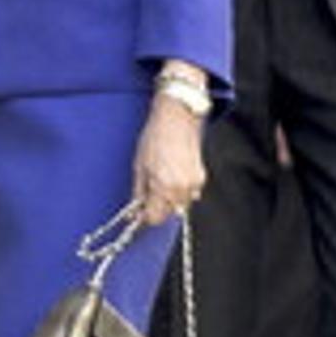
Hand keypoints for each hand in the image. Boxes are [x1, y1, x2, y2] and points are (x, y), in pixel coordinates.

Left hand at [132, 92, 206, 225]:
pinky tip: (173, 175)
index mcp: (163, 187)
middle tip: (148, 192)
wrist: (177, 119)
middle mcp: (181, 189)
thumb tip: (134, 210)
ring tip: (161, 179)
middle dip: (156, 207)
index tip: (138, 212)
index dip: (144, 217)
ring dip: (169, 200)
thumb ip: (138, 192)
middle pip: (167, 214)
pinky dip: (180, 191)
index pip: (154, 218)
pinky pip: (189, 195)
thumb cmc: (155, 138)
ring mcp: (194, 185)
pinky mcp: (201, 178)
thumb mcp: (139, 166)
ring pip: (179, 205)